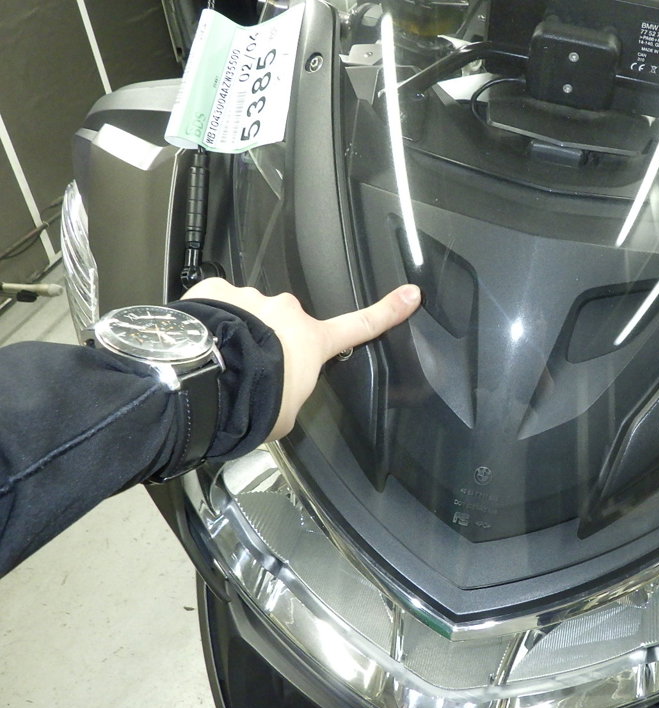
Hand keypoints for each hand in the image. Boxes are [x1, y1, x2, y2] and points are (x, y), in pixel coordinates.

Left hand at [183, 279, 420, 439]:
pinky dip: (209, 323)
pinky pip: (216, 306)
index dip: (388, 312)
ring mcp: (251, 298)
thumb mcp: (284, 415)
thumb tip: (278, 393)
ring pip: (248, 315)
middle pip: (285, 325)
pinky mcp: (216, 292)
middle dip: (271, 342)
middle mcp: (286, 312)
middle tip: (251, 370)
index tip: (410, 294)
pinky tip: (199, 343)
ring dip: (237, 335)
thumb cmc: (253, 401)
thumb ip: (290, 395)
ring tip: (218, 363)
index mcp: (312, 342)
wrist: (206, 379)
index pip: (360, 326)